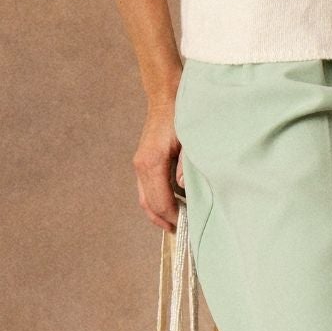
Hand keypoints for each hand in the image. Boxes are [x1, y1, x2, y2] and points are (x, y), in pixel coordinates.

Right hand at [134, 95, 184, 233]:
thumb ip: (187, 166)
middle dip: (164, 221)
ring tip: (176, 223)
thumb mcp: (191, 141)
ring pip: (145, 199)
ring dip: (159, 213)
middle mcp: (142, 166)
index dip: (173, 217)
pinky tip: (172, 205)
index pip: (160, 202)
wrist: (167, 98)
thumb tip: (184, 189)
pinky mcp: (143, 161)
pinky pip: (146, 189)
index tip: (187, 226)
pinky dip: (157, 201)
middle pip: (149, 205)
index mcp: (152, 163)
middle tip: (181, 232)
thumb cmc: (182, 117)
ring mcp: (140, 164)